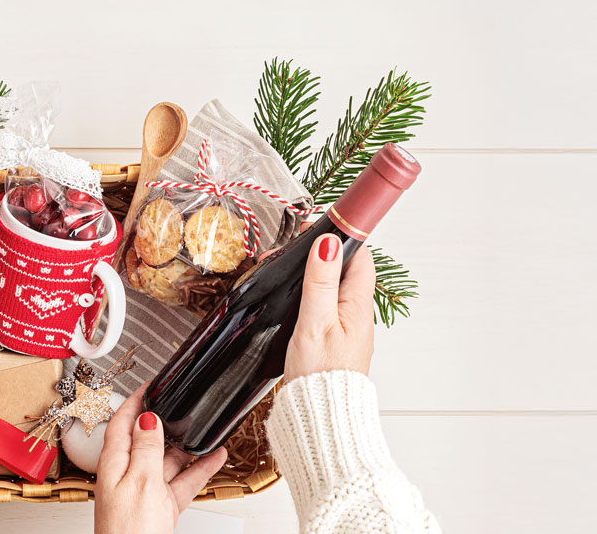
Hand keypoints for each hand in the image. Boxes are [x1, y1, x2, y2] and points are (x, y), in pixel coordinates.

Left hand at [94, 383, 227, 533]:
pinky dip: (199, 468)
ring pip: (168, 459)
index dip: (136, 400)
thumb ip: (146, 447)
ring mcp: (145, 490)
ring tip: (204, 427)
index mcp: (115, 462)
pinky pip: (182, 480)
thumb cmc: (129, 531)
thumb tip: (148, 418)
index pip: (121, 421)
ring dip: (186, 445)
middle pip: (146, 438)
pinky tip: (214, 457)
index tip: (151, 384)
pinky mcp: (161, 506)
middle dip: (166, 421)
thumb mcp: (141, 480)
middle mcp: (128, 474)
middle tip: (182, 403)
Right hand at [284, 233, 375, 380]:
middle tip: (287, 250)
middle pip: (344, 269)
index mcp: (358, 304)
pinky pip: (325, 306)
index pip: (359, 256)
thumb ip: (320, 281)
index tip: (314, 227)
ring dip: (310, 274)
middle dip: (318, 254)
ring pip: (332, 288)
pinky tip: (290, 299)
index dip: (340, 236)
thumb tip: (328, 243)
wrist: (319, 414)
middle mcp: (357, 313)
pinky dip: (308, 294)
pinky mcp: (333, 339)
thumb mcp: (315, 321)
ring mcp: (346, 327)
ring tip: (281, 269)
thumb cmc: (320, 373)